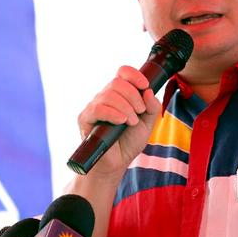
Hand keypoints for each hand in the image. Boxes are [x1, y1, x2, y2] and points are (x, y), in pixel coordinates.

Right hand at [76, 66, 161, 180]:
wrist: (116, 163)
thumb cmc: (129, 142)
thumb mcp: (148, 123)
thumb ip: (152, 107)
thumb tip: (147, 91)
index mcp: (119, 94)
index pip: (122, 73)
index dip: (134, 75)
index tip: (145, 85)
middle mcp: (105, 97)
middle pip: (117, 82)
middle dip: (133, 96)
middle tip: (139, 112)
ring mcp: (94, 107)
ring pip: (108, 94)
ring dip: (125, 107)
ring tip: (131, 122)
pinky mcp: (85, 119)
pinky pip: (98, 108)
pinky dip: (113, 113)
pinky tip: (121, 121)